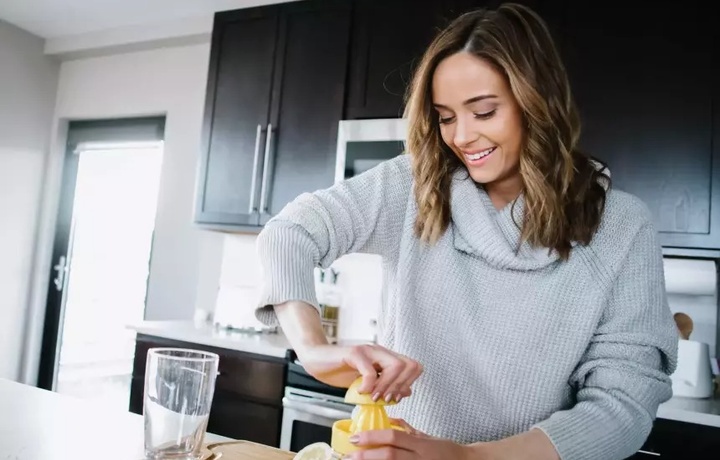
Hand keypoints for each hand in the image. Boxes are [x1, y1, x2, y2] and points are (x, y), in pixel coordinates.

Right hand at [298, 343, 422, 401]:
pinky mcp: (354, 353)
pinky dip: (369, 385)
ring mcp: (369, 350)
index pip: (414, 366)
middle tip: (384, 399)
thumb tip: (407, 391)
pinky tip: (361, 391)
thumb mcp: (367, 382)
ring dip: (386, 386)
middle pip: (409, 365)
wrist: (316, 359)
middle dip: (399, 387)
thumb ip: (386, 384)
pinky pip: (371, 371)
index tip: (393, 398)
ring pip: (396, 366)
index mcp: (386, 357)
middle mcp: (381, 351)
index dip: (407, 384)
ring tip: (373, 396)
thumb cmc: (341, 370)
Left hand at [346, 427, 472, 459]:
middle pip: (390, 455)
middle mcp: (420, 458)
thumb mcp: (426, 437)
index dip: (373, 437)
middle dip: (368, 455)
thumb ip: (408, 430)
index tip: (356, 438)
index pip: (394, 438)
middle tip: (350, 455)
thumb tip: (389, 420)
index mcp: (421, 444)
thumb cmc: (445, 450)